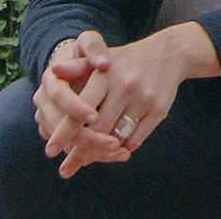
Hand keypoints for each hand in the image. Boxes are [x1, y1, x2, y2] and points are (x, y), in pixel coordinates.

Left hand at [44, 25, 218, 177]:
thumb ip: (77, 67)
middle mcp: (125, 87)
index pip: (80, 109)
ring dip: (101, 153)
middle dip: (80, 152)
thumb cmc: (127, 60)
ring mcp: (144, 99)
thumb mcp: (102, 58)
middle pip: (98, 130)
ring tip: (87, 162)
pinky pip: (136, 139)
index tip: (50, 151)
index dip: (64, 132)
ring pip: (117, 138)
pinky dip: (123, 148)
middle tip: (66, 169)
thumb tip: (53, 70)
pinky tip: (113, 151)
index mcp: (106, 75)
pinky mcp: (160, 109)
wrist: (170, 52)